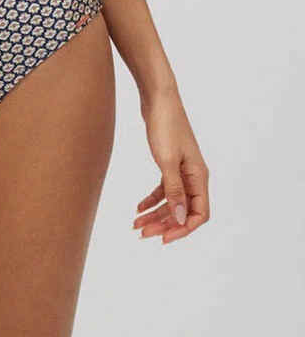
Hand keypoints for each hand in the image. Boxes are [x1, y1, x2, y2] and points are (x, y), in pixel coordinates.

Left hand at [133, 87, 210, 243]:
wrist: (158, 98)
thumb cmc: (165, 125)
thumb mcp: (167, 160)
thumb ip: (174, 190)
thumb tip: (180, 219)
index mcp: (199, 176)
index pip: (199, 214)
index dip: (183, 229)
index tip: (164, 238)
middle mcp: (194, 176)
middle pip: (183, 210)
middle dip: (164, 224)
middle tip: (143, 234)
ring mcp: (182, 170)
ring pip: (172, 201)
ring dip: (156, 214)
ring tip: (136, 225)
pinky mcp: (170, 163)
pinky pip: (164, 189)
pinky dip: (152, 199)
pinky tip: (138, 208)